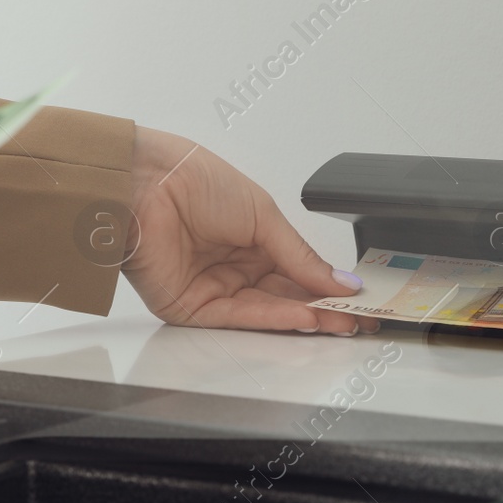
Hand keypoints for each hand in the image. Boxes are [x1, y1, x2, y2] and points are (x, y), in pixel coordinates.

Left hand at [123, 127, 378, 334]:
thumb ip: (301, 255)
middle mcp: (232, 266)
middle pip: (286, 295)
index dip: (329, 286)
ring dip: (307, 317)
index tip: (359, 298)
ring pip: (268, 311)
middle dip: (325, 308)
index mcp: (250, 237)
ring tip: (342, 322)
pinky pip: (241, 318)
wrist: (143, 184)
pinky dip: (275, 318)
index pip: (297, 270)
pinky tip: (305, 316)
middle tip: (359, 319)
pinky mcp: (193, 309)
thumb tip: (339, 280)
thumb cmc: (191, 180)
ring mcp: (213, 289)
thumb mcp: (263, 214)